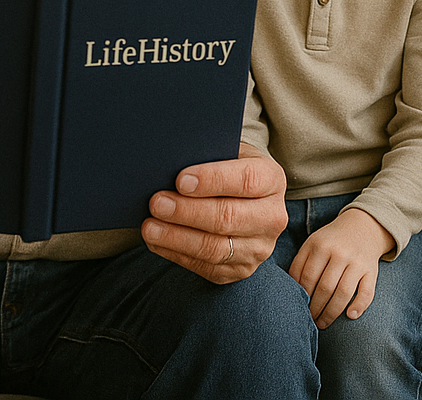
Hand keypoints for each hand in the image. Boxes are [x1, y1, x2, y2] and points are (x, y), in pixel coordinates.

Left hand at [142, 144, 286, 283]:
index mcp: (272, 179)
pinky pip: (207, 266)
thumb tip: (170, 162)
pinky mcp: (241, 269)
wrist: (245, 198)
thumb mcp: (226, 153)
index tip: (180, 180)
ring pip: (216, 248)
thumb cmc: (227, 168)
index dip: (212, 180)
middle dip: (187, 211)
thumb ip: (206, 155)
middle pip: (228, 217)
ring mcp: (259, 248)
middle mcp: (272, 217)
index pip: (246, 180)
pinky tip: (157, 242)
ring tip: (150, 227)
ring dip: (178, 238)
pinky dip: (177, 254)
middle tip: (156, 203)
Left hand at [287, 207, 393, 327]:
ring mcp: (357, 262)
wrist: (362, 226)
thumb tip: (289, 291)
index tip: (298, 309)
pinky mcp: (372, 270)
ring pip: (343, 292)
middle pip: (325, 287)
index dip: (302, 296)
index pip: (307, 277)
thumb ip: (300, 263)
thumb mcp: (312, 243)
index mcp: (320, 245)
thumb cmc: (331, 241)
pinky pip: (367, 292)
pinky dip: (359, 306)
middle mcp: (339, 252)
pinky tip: (350, 316)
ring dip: (332, 312)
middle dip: (315, 308)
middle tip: (310, 320)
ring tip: (323, 323)